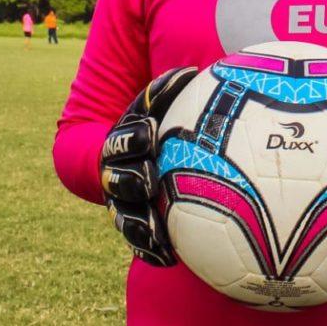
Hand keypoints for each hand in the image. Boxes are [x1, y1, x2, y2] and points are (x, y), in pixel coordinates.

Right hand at [101, 66, 197, 265]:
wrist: (114, 162)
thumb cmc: (155, 127)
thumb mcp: (161, 106)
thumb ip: (178, 92)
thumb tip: (212, 68)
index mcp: (126, 137)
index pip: (127, 131)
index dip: (134, 132)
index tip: (150, 129)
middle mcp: (117, 167)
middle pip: (118, 172)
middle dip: (130, 175)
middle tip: (149, 177)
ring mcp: (119, 196)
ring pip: (123, 211)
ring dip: (137, 219)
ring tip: (155, 227)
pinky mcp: (127, 222)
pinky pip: (135, 241)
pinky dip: (149, 249)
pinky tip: (167, 257)